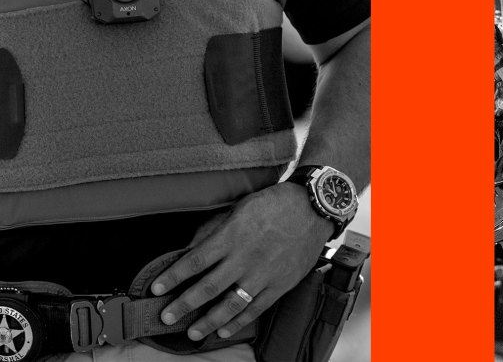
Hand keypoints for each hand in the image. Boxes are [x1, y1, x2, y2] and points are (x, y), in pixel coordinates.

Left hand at [151, 183, 333, 340]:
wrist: (313, 208)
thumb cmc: (275, 204)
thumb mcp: (240, 208)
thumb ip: (216, 229)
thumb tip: (192, 246)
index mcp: (232, 236)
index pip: (195, 261)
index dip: (173, 276)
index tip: (156, 289)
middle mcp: (245, 258)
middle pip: (208, 287)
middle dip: (184, 304)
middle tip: (166, 316)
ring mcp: (263, 274)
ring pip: (231, 304)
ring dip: (209, 321)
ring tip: (193, 332)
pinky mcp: (280, 284)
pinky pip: (256, 308)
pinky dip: (239, 321)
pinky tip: (224, 330)